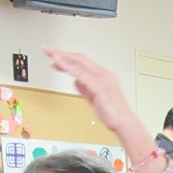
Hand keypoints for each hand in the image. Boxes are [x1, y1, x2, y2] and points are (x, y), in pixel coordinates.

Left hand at [41, 46, 168, 172]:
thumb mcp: (94, 98)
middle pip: (79, 58)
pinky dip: (68, 66)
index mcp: (103, 75)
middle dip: (62, 53)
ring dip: (62, 56)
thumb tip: (75, 81)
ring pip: (78, 62)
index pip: (82, 62)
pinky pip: (80, 73)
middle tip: (48, 50)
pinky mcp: (98, 86)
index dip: (67, 58)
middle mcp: (103, 73)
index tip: (55, 57)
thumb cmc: (112, 112)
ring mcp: (101, 78)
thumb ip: (85, 88)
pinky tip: (59, 63)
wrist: (124, 122)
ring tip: (50, 52)